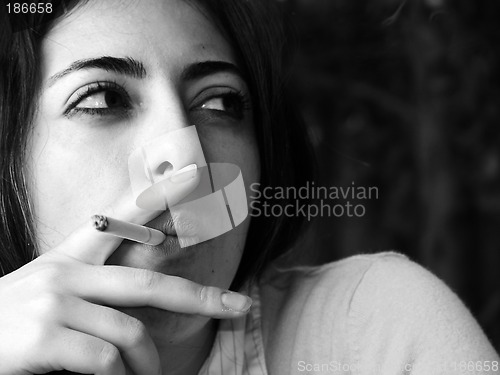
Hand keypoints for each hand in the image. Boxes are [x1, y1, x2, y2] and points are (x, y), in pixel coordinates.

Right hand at [0, 196, 251, 374]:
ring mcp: (54, 303)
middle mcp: (65, 273)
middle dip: (200, 296)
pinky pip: (105, 361)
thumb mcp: (52, 290)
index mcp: (70, 256)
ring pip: (131, 334)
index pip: (121, 215)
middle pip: (148, 282)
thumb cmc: (10, 321)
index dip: (160, 193)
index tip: (195, 173)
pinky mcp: (43, 338)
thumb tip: (142, 307)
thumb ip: (94, 289)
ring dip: (147, 363)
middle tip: (239, 306)